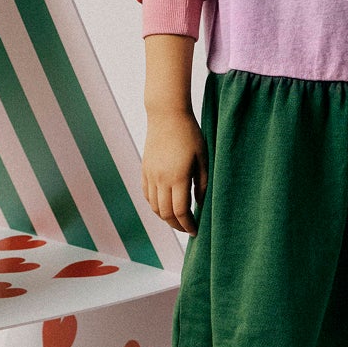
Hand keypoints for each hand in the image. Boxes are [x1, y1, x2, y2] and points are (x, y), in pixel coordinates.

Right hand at [142, 109, 206, 235]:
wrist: (166, 115)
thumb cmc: (190, 134)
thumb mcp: (202, 158)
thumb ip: (201, 184)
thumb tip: (200, 205)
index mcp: (177, 177)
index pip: (180, 211)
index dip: (188, 225)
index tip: (195, 231)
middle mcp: (161, 179)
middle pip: (165, 213)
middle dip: (177, 225)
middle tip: (187, 229)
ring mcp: (150, 175)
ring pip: (154, 206)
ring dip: (165, 217)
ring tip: (177, 220)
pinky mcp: (144, 169)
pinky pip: (147, 195)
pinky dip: (155, 205)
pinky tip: (165, 205)